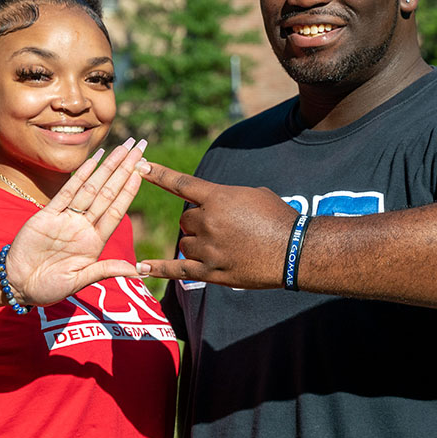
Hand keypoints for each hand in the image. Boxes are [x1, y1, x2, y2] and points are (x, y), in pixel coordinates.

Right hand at [5, 139, 146, 305]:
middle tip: (139, 146)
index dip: (130, 189)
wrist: (16, 284)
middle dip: (125, 169)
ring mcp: (67, 218)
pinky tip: (94, 159)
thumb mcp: (78, 281)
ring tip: (122, 147)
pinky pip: (67, 191)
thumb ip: (105, 270)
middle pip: (109, 192)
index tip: (144, 170)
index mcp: (95, 241)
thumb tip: (138, 270)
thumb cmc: (48, 287)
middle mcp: (84, 225)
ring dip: (107, 166)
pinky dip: (81, 174)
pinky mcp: (47, 214)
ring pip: (91, 187)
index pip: (117, 209)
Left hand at [135, 162, 296, 287]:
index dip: (159, 174)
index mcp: (218, 198)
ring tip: (227, 246)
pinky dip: (159, 268)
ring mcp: (208, 248)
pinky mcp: (211, 272)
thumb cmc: (278, 217)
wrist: (295, 250)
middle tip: (225, 228)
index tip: (140, 165)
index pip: (181, 184)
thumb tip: (211, 206)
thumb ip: (225, 197)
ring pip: (186, 243)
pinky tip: (141, 268)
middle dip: (198, 222)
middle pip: (185, 220)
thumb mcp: (252, 194)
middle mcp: (208, 221)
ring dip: (198, 243)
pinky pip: (178, 269)